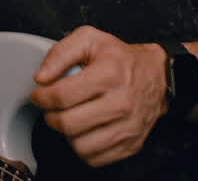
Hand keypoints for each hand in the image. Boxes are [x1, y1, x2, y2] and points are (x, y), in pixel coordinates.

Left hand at [30, 25, 168, 167]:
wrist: (157, 75)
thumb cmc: (120, 58)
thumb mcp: (89, 39)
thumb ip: (59, 53)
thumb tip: (41, 77)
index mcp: (109, 74)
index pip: (62, 96)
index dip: (42, 97)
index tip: (39, 95)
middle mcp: (121, 102)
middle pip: (68, 123)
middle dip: (51, 117)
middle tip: (52, 109)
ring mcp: (129, 126)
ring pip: (81, 145)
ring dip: (68, 134)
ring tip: (70, 118)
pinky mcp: (132, 144)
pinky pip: (96, 158)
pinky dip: (85, 147)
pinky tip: (85, 130)